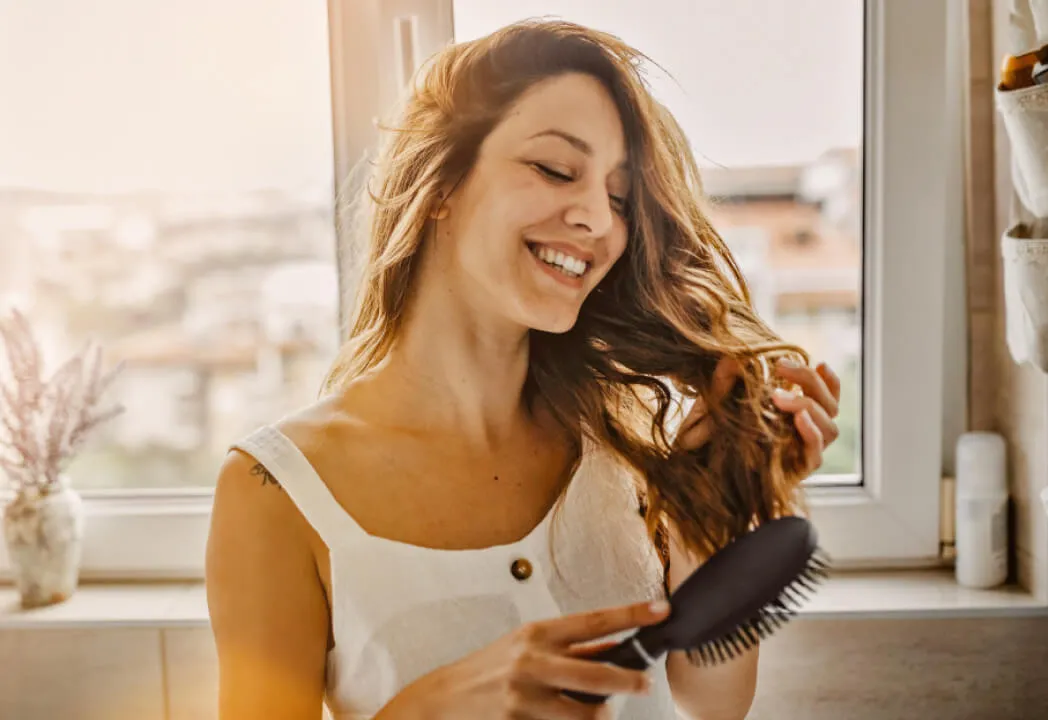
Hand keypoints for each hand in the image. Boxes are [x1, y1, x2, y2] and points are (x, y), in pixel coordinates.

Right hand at [384, 600, 669, 718]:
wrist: (442, 702)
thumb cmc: (488, 670)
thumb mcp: (526, 646)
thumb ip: (570, 648)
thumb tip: (615, 643)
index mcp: (537, 634)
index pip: (594, 620)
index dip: (631, 615)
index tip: (660, 610)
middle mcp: (532, 662)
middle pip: (599, 674)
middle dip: (630, 682)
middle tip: (644, 684)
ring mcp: (525, 698)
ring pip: (587, 715)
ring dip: (601, 716)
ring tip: (599, 713)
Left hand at [674, 358, 841, 472]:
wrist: (701, 477)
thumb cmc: (711, 439)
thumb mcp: (717, 405)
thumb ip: (725, 383)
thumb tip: (731, 357)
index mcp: (796, 416)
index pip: (827, 397)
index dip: (829, 380)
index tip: (819, 362)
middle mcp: (805, 434)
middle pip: (830, 407)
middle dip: (810, 382)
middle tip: (781, 366)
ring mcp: (802, 453)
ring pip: (831, 428)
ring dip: (809, 405)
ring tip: (778, 396)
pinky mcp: (797, 473)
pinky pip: (816, 454)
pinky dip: (811, 434)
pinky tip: (798, 419)